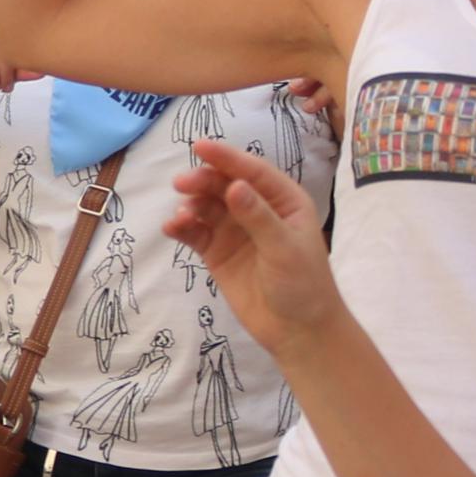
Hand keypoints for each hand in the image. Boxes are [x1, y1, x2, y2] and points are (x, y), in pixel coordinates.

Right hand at [163, 141, 340, 353]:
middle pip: (224, 185)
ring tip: (182, 216)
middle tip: (181, 184)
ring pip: (206, 207)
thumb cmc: (303, 284)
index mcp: (283, 201)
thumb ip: (258, 217)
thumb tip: (233, 186)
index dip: (227, 158)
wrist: (297, 330)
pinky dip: (182, 227)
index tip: (200, 146)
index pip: (252, 172)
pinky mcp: (217, 253)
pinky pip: (195, 233)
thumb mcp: (284, 248)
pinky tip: (172, 228)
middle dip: (203, 181)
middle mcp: (257, 210)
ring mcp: (235, 231)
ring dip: (191, 205)